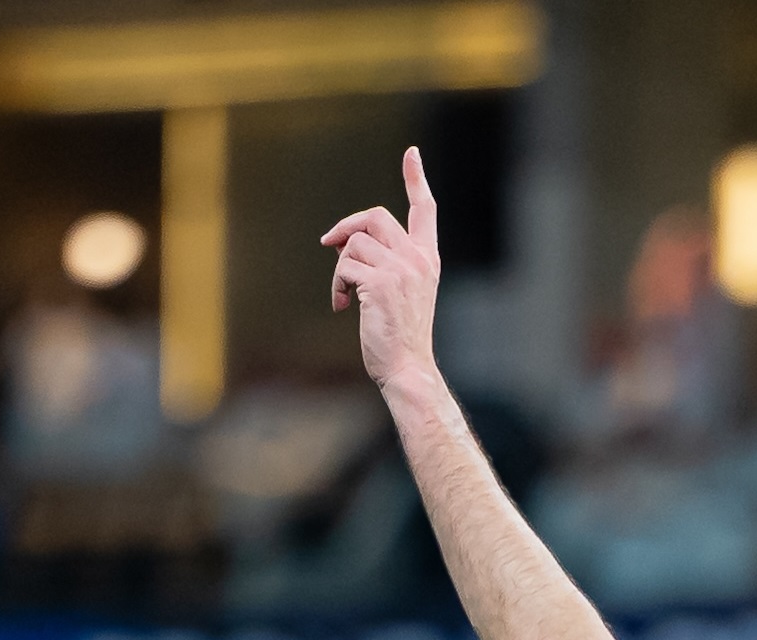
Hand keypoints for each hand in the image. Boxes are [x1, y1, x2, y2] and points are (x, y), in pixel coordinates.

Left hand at [323, 145, 442, 396]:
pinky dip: (337, 286)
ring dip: (340, 268)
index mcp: (427, 260)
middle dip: (346, 228)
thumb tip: (342, 240)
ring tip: (344, 295)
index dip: (416, 179)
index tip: (412, 154)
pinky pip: (344, 267)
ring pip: (354, 244)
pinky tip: (343, 307)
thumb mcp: (403, 293)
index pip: (425, 211)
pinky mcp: (380, 283)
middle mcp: (417, 259)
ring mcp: (401, 270)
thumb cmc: (402, 338)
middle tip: (329, 245)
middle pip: (374, 216)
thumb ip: (385, 263)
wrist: (409, 370)